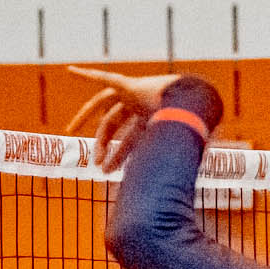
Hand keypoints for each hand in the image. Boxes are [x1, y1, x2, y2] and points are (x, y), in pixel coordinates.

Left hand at [64, 68, 223, 171]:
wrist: (199, 108)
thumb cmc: (191, 132)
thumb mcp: (171, 155)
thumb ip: (161, 167)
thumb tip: (159, 197)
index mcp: (151, 119)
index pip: (128, 138)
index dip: (118, 156)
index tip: (107, 172)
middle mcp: (141, 105)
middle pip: (113, 124)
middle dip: (104, 145)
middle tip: (96, 164)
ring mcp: (135, 93)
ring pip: (104, 106)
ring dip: (86, 117)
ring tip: (70, 129)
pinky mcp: (131, 84)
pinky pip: (105, 78)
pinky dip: (88, 74)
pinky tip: (70, 71)